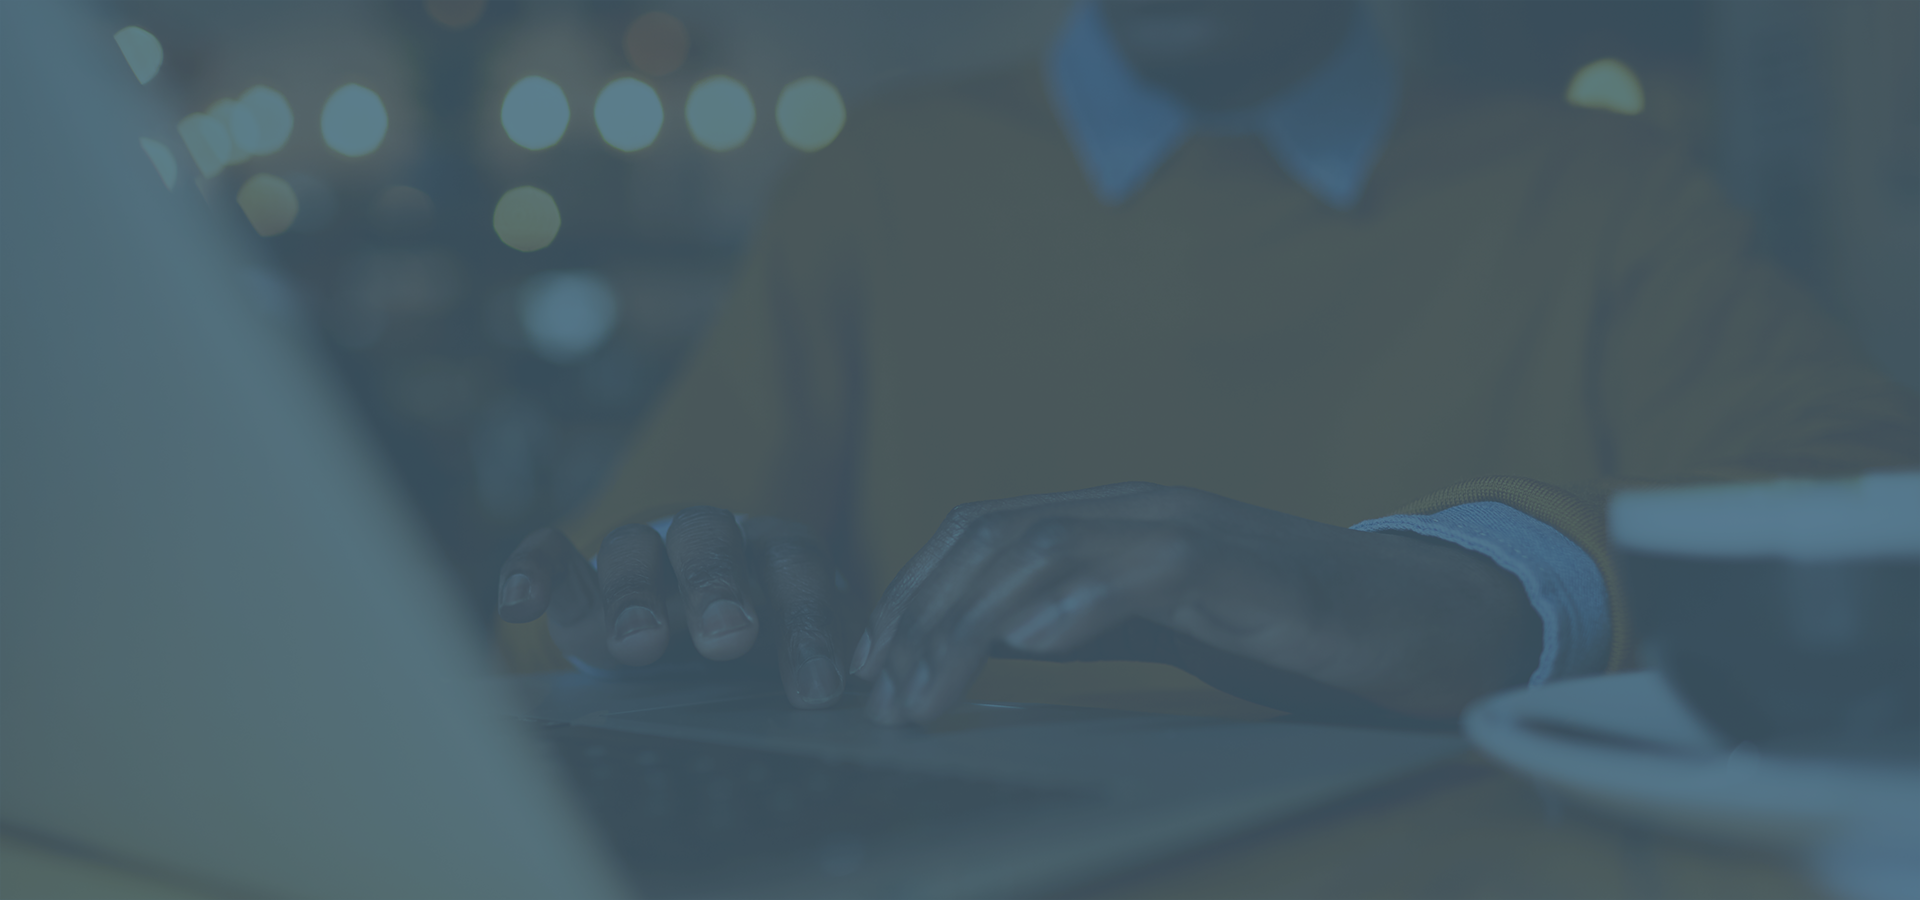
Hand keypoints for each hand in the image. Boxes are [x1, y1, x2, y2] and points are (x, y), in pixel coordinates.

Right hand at [497, 509, 856, 708]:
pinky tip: (520, 605)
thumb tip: (873, 714)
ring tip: (639, 645)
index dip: (809, 627)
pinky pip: (550, 555)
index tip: (818, 690)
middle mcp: (709, 542)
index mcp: (775, 554)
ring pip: (632, 548)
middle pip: (712, 543)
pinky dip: (533, 571)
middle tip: (729, 637)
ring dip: (634, 592)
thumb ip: (824, 669)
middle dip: (719, 587)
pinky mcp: (579, 570)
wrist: (696, 609)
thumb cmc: (766, 638)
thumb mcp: (800, 650)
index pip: (798, 573)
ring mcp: (641, 550)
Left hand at [851, 484, 1539, 723]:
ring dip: (974, 622)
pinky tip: (1033, 645)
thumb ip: (1081, 619)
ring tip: (932, 690)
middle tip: (884, 695)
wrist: (1411, 621)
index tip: (870, 664)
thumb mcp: (1158, 624)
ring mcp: (1188, 530)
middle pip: (997, 537)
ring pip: (1050, 547)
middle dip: (923, 616)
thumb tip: (989, 644)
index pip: (983, 532)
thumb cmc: (1283, 628)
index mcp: (1112, 519)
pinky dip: (1080, 599)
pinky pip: (1146, 567)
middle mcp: (1139, 510)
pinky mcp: (1240, 569)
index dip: (913, 592)